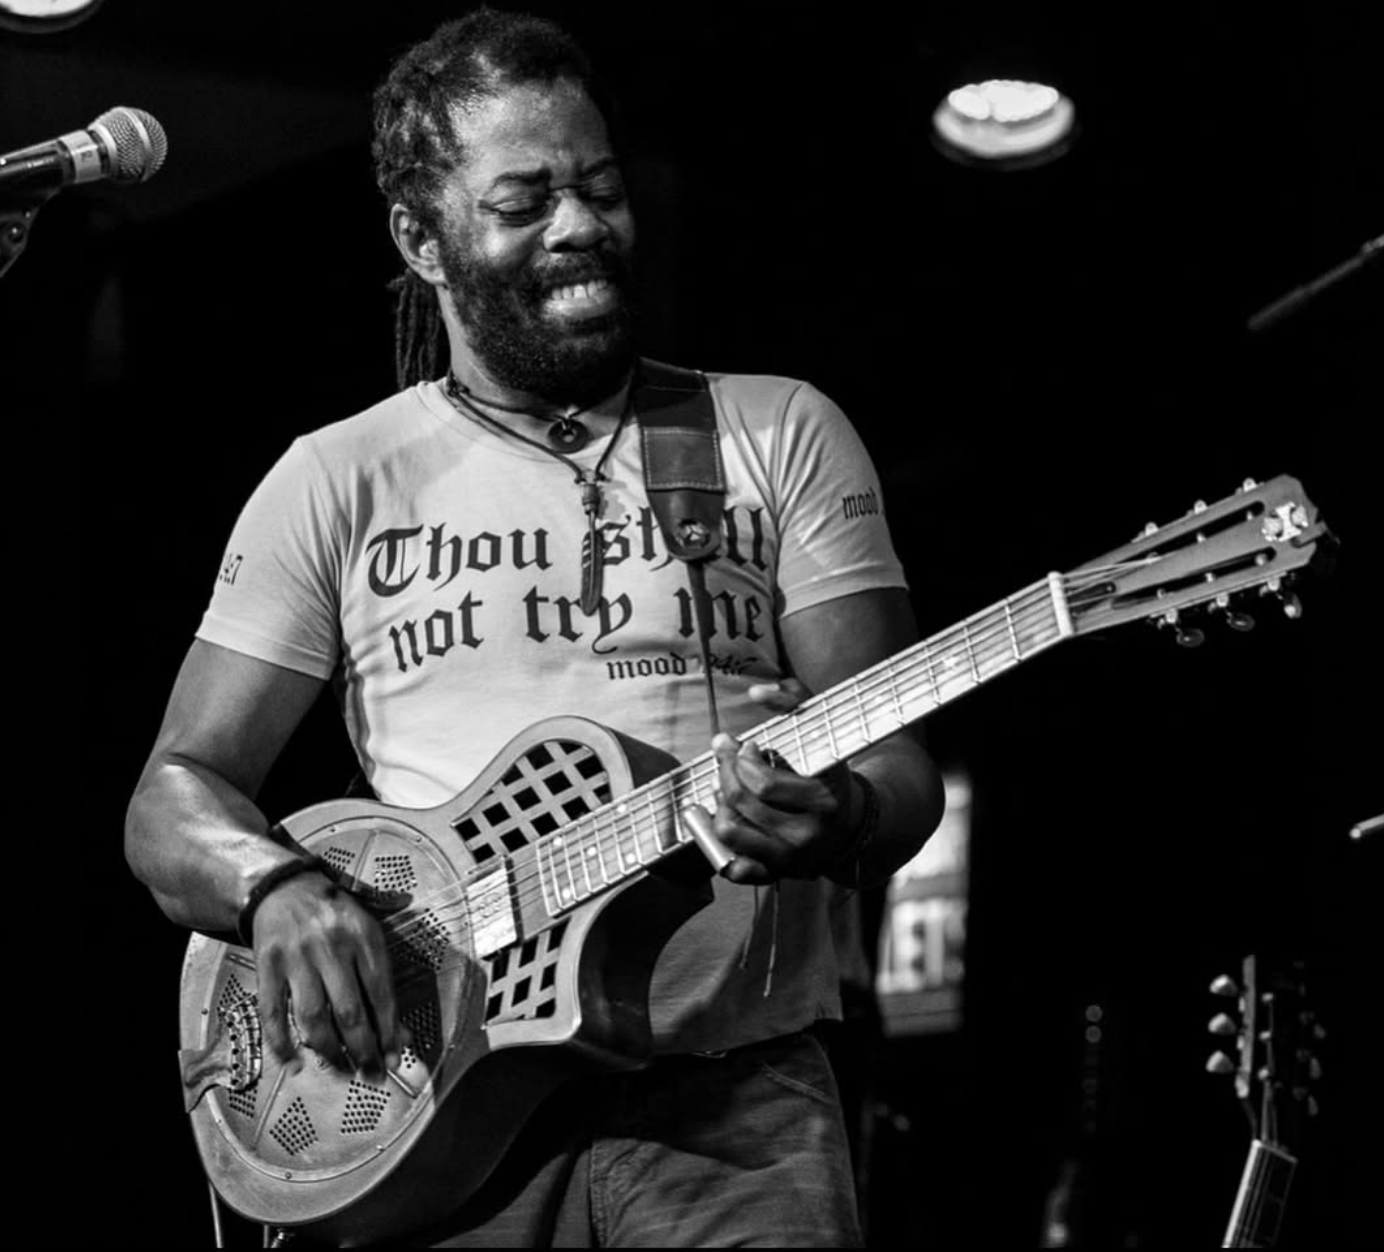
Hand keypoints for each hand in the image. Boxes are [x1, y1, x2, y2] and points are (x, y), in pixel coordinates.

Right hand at [252, 871, 403, 1076]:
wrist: (283, 886)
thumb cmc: (333, 911)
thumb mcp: (369, 922)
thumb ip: (384, 969)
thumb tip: (401, 1024)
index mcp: (363, 936)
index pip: (381, 993)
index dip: (389, 1030)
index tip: (393, 1057)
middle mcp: (331, 947)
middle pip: (349, 1011)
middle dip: (363, 1050)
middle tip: (371, 1074)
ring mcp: (297, 958)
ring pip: (313, 1017)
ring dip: (328, 1050)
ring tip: (341, 1070)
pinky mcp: (267, 966)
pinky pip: (273, 1012)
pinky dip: (281, 1042)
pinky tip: (293, 1063)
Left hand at [704, 680, 859, 884]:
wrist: (852, 824)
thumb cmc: (827, 771)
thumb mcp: (822, 732)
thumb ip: (795, 700)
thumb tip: (756, 692)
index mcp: (825, 798)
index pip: (764, 784)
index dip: (743, 759)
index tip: (746, 744)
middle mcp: (810, 833)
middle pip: (742, 800)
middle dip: (724, 769)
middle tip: (724, 752)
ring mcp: (792, 858)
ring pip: (730, 829)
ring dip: (718, 801)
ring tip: (723, 784)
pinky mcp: (777, 876)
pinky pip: (733, 866)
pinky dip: (719, 840)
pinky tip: (725, 816)